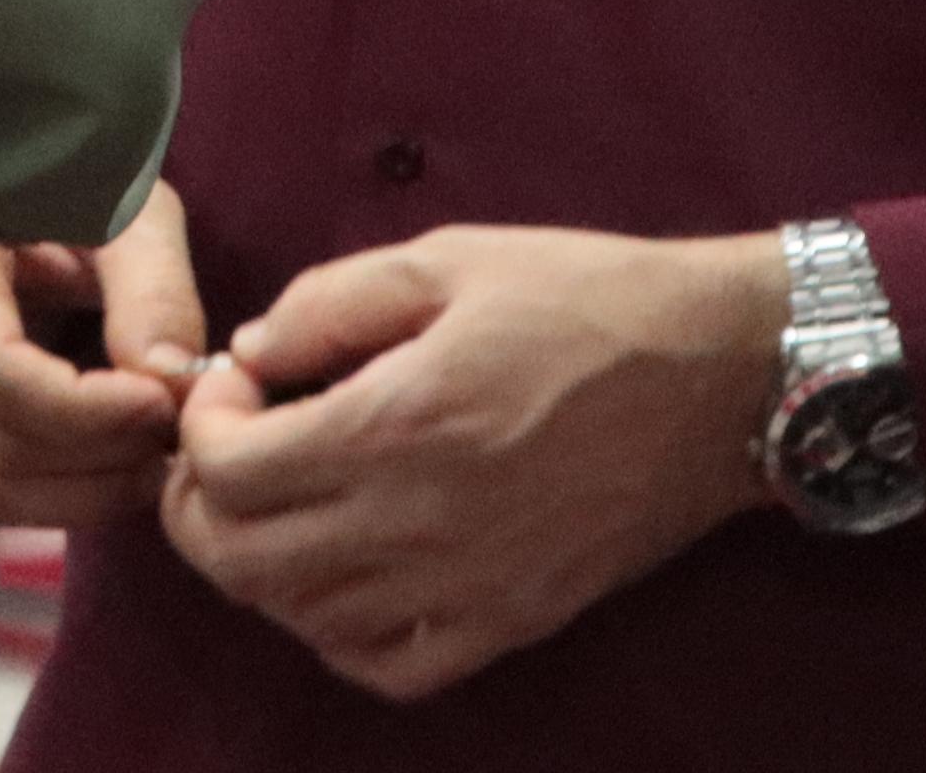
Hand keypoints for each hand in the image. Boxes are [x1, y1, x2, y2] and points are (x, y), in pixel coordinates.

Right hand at [0, 184, 210, 534]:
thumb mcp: (120, 210)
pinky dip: (38, 496)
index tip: (164, 406)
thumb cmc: (60, 188)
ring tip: (147, 456)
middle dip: (100, 455)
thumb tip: (172, 383)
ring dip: (77, 491)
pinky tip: (95, 464)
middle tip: (176, 430)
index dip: (85, 411)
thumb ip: (152, 291)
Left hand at [160, 224, 773, 701]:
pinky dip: (338, 633)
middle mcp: (419, 522)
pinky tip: (347, 574)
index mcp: (396, 424)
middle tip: (231, 451)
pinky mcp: (512, 622)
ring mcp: (466, 587)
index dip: (202, 426)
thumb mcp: (450, 259)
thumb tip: (251, 353)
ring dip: (262, 564)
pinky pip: (386, 667)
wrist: (723, 374)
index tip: (238, 386)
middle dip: (202, 504)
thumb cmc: (587, 300)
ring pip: (300, 619)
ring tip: (286, 501)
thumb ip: (330, 302)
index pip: (228, 471)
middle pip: (240, 562)